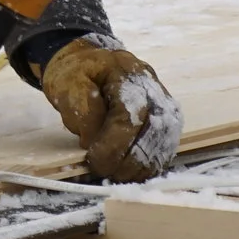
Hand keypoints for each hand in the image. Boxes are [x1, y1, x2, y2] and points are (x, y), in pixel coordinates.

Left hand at [37, 37, 182, 181]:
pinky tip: (129, 171)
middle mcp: (154, 90)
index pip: (127, 118)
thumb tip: (92, 141)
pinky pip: (164, 149)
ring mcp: (165, 105)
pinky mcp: (168, 121)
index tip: (93, 161)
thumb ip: (81, 110)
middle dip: (126, 162)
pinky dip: (148, 165)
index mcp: (128, 75)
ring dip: (138, 167)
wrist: (94, 63)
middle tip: (103, 173)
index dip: (111, 146)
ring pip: (161, 146)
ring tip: (115, 175)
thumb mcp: (69, 84)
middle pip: (150, 135)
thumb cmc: (79, 73)